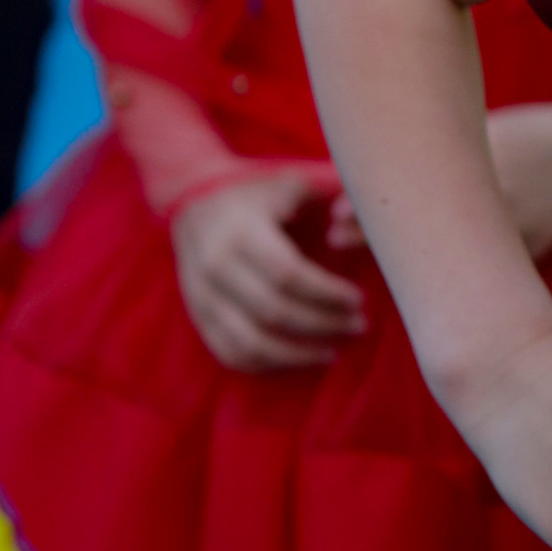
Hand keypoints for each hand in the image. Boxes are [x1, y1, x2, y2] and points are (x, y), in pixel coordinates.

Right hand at [169, 164, 366, 371]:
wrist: (192, 208)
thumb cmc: (253, 197)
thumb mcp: (284, 185)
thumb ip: (322, 198)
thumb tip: (355, 220)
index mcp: (241, 234)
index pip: (288, 275)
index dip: (326, 293)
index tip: (358, 299)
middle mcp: (217, 268)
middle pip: (274, 312)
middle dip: (322, 324)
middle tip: (357, 325)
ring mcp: (203, 298)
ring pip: (252, 343)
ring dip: (297, 355)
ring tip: (333, 352)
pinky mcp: (199, 318)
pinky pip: (231, 354)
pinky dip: (267, 365)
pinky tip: (298, 360)